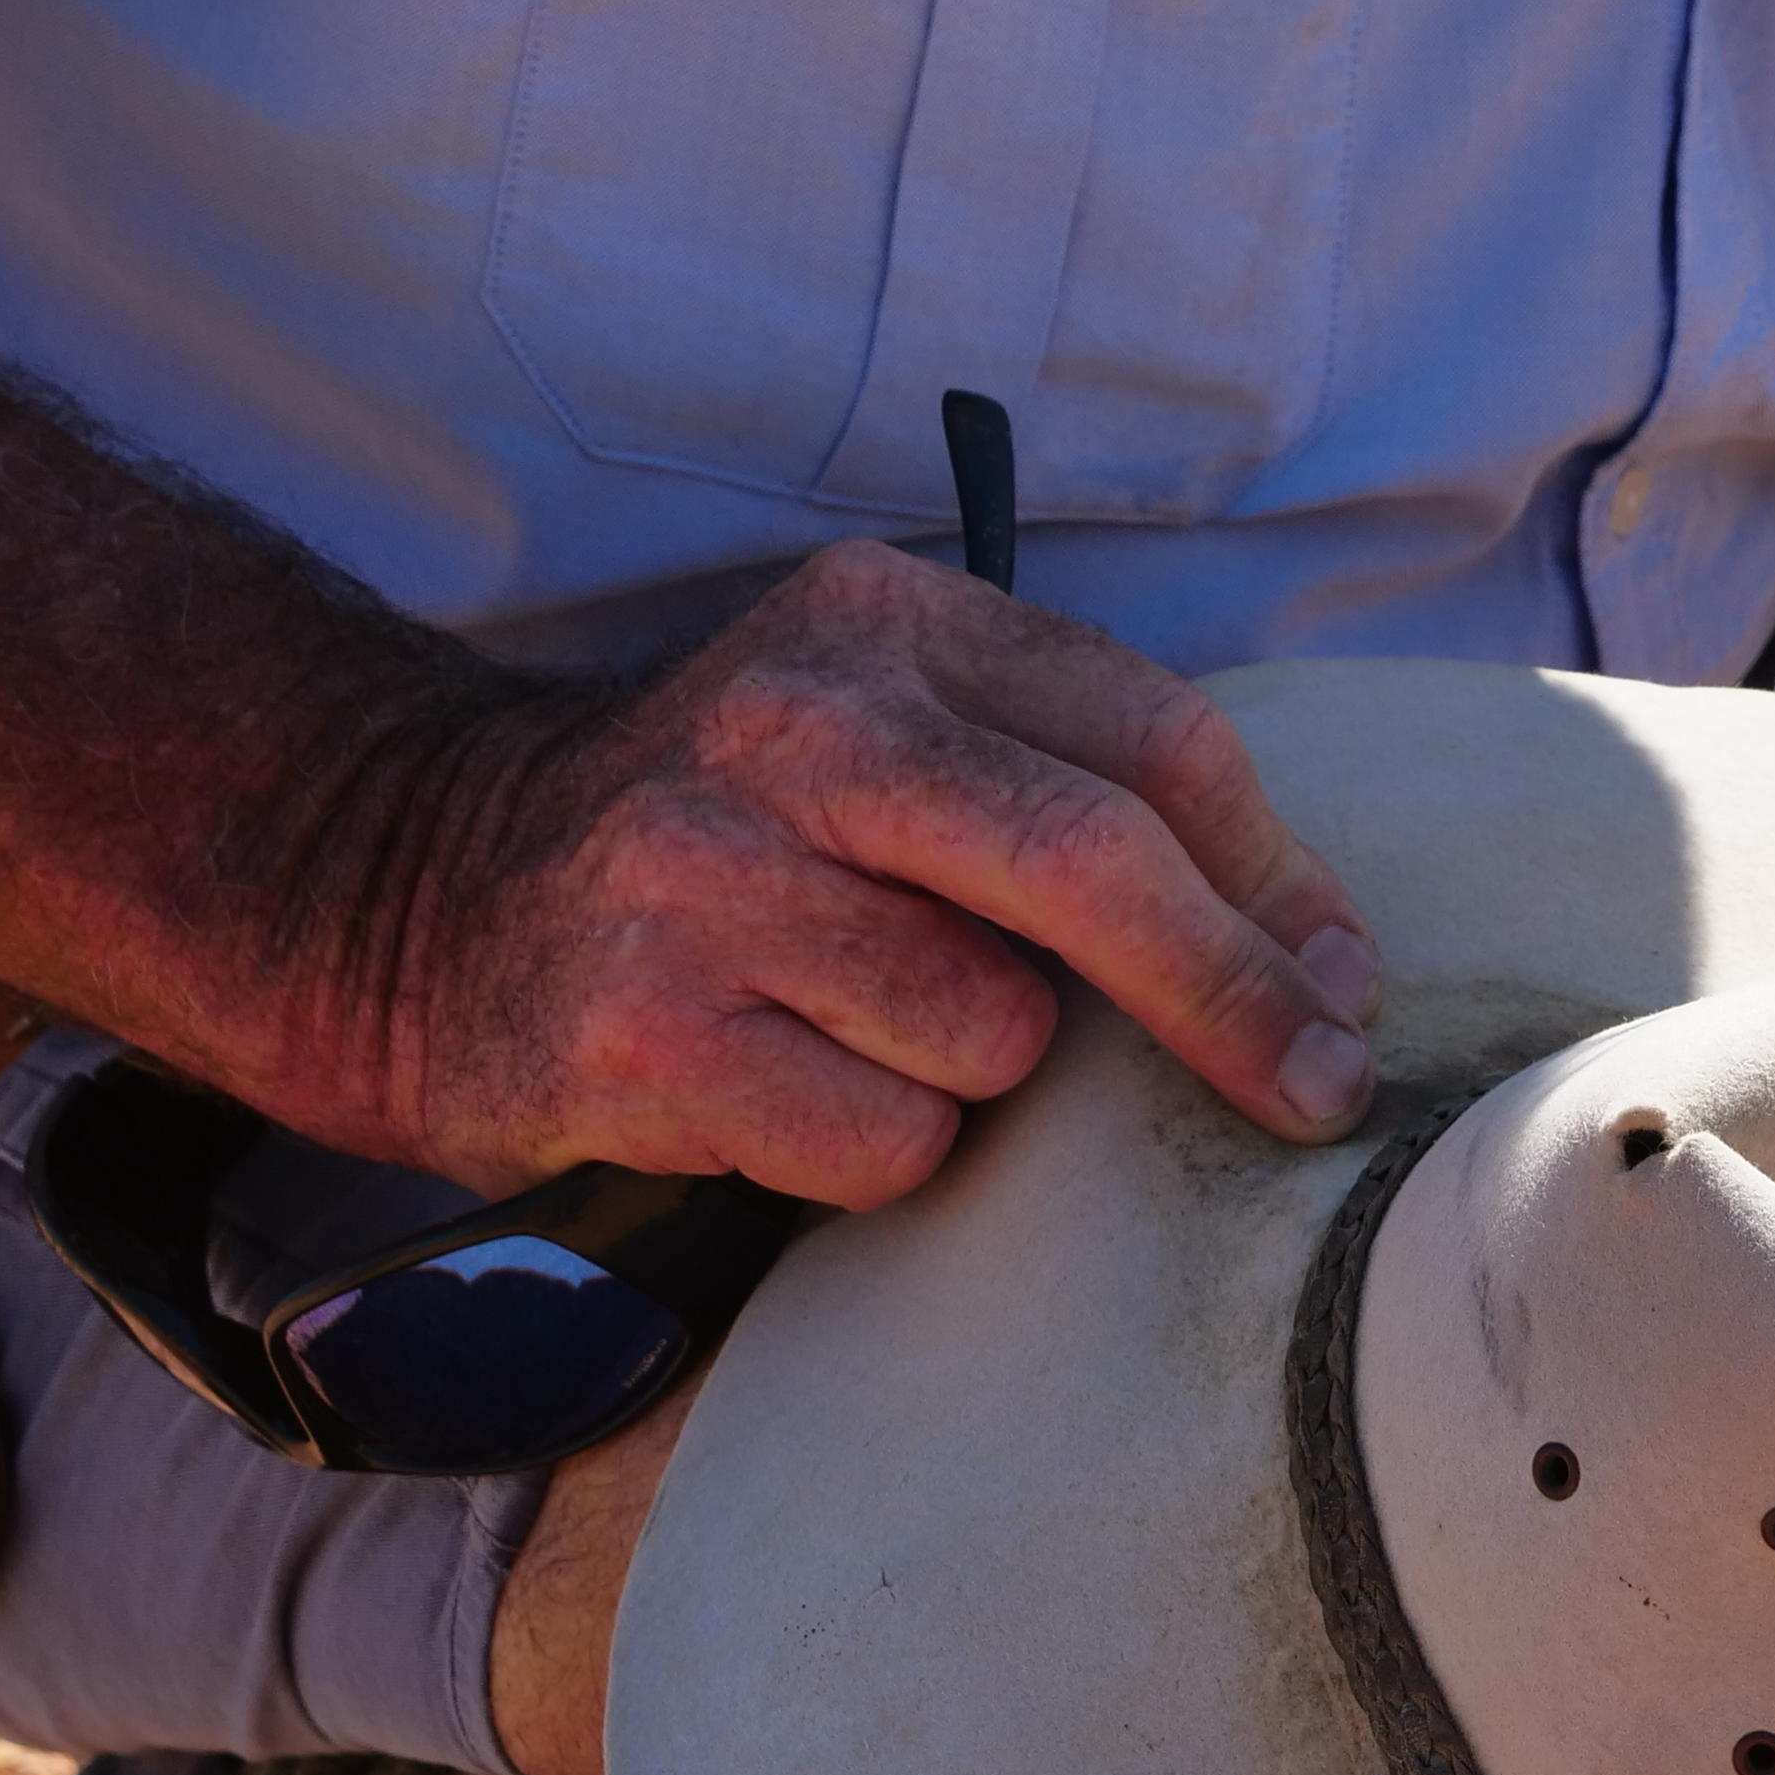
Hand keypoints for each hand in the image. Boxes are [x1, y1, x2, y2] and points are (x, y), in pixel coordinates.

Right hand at [306, 541, 1377, 1206]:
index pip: (1154, 740)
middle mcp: (789, 723)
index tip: (1345, 986)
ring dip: (986, 1078)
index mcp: (884, 625)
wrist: (429, 896)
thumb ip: (1083, 792)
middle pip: (1092, 865)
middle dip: (1233, 996)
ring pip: (992, 1034)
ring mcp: (703, 873)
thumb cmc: (740, 847)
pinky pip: (884, 1138)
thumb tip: (1326, 963)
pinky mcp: (643, 1027)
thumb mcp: (897, 743)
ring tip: (875, 1035)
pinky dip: (879, 1149)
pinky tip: (789, 1090)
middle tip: (1318, 1090)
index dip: (1279, 883)